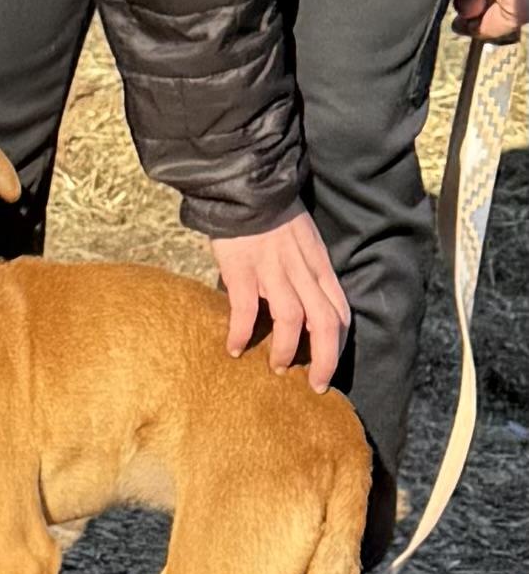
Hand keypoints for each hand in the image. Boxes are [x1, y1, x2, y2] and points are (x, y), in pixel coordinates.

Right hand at [210, 201, 349, 393]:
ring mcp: (274, 271)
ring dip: (285, 351)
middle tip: (314, 385)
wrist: (246, 187)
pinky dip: (242, 333)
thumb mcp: (304, 245)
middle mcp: (303, 272)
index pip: (340, 312)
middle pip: (325, 324)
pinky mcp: (244, 270)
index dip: (338, 346)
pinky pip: (246, 309)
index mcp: (319, 267)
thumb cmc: (272, 219)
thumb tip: (301, 312)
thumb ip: (306, 275)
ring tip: (275, 368)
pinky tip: (234, 349)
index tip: (327, 369)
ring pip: (292, 320)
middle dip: (324, 361)